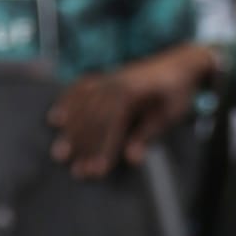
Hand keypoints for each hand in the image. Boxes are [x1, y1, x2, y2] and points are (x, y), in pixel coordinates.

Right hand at [50, 44, 214, 179]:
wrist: (180, 63)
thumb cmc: (177, 92)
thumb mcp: (169, 115)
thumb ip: (147, 135)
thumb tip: (131, 159)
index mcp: (130, 92)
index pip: (110, 125)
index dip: (102, 150)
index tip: (96, 172)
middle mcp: (113, 83)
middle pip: (91, 119)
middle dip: (83, 147)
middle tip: (76, 171)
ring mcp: (106, 78)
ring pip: (81, 107)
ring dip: (70, 133)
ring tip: (59, 154)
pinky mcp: (104, 77)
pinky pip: (79, 89)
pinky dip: (66, 103)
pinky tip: (55, 118)